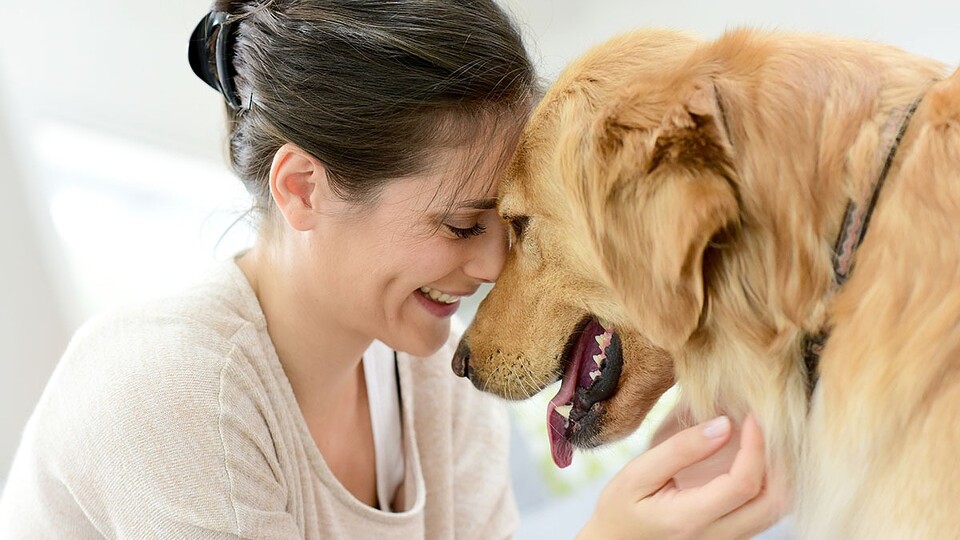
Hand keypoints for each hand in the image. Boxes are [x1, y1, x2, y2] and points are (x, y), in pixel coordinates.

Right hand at [577, 414, 787, 539]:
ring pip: (776, 510)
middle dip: (781, 460)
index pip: (743, 484)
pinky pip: (765, 511)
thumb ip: (681, 449)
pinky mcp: (732, 537)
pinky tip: (754, 458)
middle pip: (775, 502)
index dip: (756, 446)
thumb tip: (724, 424)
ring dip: (780, 472)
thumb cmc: (621, 508)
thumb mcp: (638, 474)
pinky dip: (770, 482)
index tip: (752, 416)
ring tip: (763, 438)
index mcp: (691, 520)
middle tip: (767, 425)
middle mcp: (718, 537)